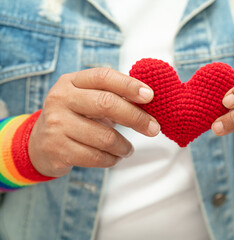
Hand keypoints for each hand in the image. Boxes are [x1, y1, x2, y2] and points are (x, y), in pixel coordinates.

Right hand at [29, 68, 159, 176]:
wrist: (39, 143)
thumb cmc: (74, 117)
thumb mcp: (86, 98)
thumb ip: (111, 95)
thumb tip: (147, 100)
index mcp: (71, 82)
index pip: (104, 76)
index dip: (129, 85)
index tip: (150, 96)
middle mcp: (61, 99)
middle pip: (107, 104)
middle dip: (136, 118)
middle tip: (153, 129)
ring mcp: (56, 125)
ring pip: (105, 137)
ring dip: (124, 146)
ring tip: (128, 149)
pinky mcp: (57, 149)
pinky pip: (96, 157)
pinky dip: (112, 159)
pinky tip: (114, 157)